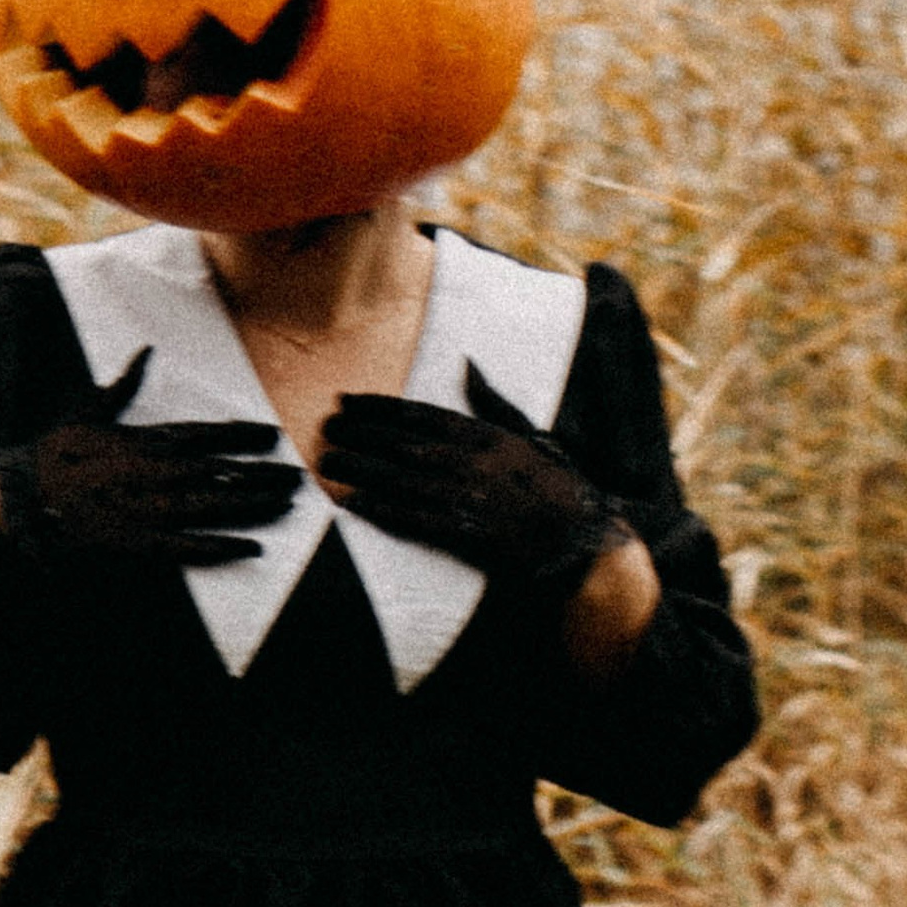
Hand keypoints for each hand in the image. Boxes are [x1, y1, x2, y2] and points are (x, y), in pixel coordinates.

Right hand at [0, 346, 300, 563]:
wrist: (12, 500)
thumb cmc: (47, 457)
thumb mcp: (84, 414)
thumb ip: (121, 386)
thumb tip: (144, 352)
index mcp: (139, 441)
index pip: (201, 434)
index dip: (239, 435)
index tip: (272, 435)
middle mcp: (147, 472)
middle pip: (218, 471)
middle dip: (259, 473)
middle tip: (297, 476)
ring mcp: (142, 509)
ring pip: (211, 506)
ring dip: (252, 505)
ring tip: (286, 505)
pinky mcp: (133, 544)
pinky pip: (187, 546)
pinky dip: (221, 546)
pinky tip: (251, 547)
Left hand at [318, 364, 625, 596]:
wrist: (581, 542)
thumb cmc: (558, 488)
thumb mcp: (530, 434)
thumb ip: (494, 402)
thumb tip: (468, 363)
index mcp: (488, 436)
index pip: (422, 415)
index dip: (380, 408)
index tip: (348, 400)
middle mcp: (473, 463)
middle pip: (403, 444)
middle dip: (360, 434)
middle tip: (325, 426)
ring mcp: (469, 499)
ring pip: (403, 479)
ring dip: (361, 469)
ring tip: (327, 461)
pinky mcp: (466, 535)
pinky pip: (415, 519)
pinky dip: (383, 509)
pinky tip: (354, 503)